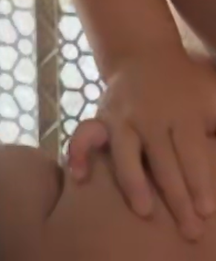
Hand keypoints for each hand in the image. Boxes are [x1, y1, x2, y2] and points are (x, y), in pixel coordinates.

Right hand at [68, 50, 215, 241]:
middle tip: (188, 230)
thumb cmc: (187, 86)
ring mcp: (122, 116)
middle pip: (163, 160)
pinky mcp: (100, 117)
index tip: (207, 210)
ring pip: (125, 152)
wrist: (145, 52)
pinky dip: (79, 152)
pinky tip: (79, 177)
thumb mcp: (212, 96)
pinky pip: (84, 133)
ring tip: (144, 211)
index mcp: (181, 111)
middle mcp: (149, 114)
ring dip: (134, 182)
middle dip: (176, 197)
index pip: (191, 151)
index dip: (199, 181)